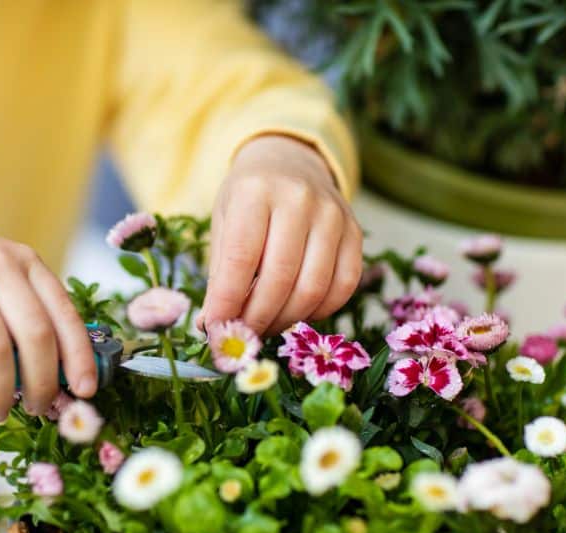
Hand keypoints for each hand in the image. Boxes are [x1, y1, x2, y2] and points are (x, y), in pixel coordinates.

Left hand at [198, 135, 362, 336]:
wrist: (290, 162)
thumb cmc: (248, 198)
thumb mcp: (223, 222)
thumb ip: (219, 274)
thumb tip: (210, 327)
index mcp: (255, 191)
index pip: (241, 258)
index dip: (227, 302)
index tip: (214, 330)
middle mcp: (298, 198)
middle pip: (280, 278)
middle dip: (256, 318)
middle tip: (241, 337)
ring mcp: (333, 214)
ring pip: (313, 288)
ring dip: (285, 320)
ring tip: (264, 327)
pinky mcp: (355, 232)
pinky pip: (343, 286)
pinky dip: (318, 311)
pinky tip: (296, 312)